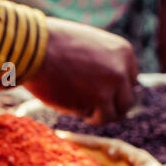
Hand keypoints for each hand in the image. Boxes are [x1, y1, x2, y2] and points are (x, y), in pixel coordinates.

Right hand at [24, 19, 138, 124]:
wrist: (35, 47)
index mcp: (123, 51)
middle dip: (111, 106)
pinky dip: (92, 120)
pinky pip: (102, 119)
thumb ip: (102, 62)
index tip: (101, 94)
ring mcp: (113, 83)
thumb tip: (107, 86)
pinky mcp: (100, 98)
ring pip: (118, 112)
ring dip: (102, 115)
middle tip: (95, 109)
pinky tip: (79, 113)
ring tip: (85, 111)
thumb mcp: (88, 45)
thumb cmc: (52, 45)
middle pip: (127, 99)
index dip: (115, 90)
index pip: (130, 80)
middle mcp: (123, 67)